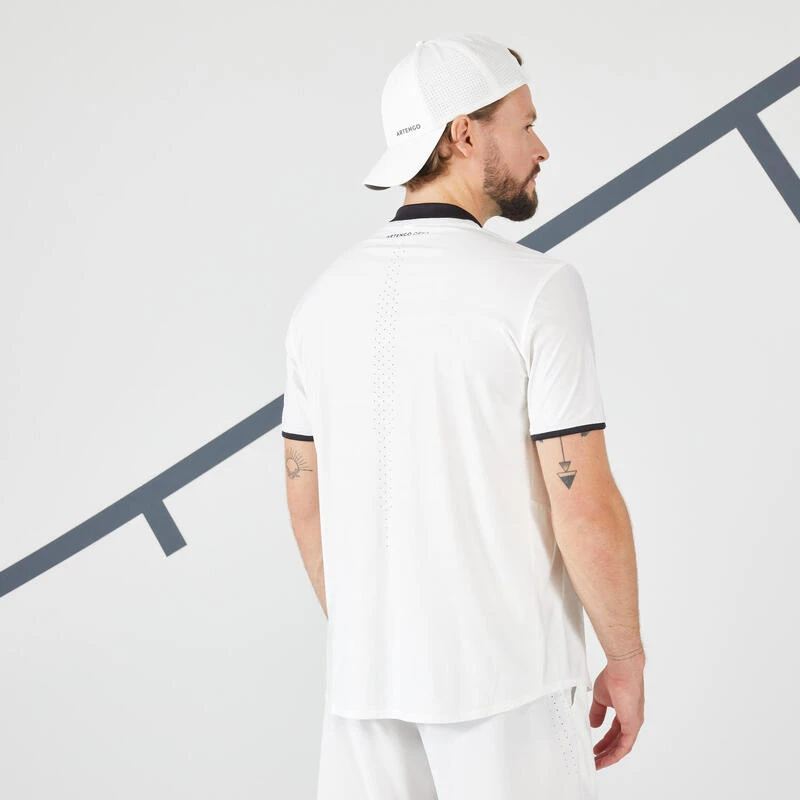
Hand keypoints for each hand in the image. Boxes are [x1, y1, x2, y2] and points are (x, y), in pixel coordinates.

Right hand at [590, 652, 644, 769]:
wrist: (622, 669)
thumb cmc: (613, 678)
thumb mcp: (600, 698)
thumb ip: (598, 712)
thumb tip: (594, 725)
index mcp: (624, 713)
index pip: (614, 732)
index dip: (604, 742)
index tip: (595, 749)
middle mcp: (631, 720)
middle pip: (618, 742)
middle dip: (606, 752)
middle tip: (594, 760)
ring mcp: (633, 724)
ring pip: (622, 747)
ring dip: (609, 756)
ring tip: (597, 763)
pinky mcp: (633, 725)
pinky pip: (625, 746)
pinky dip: (615, 754)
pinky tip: (605, 758)